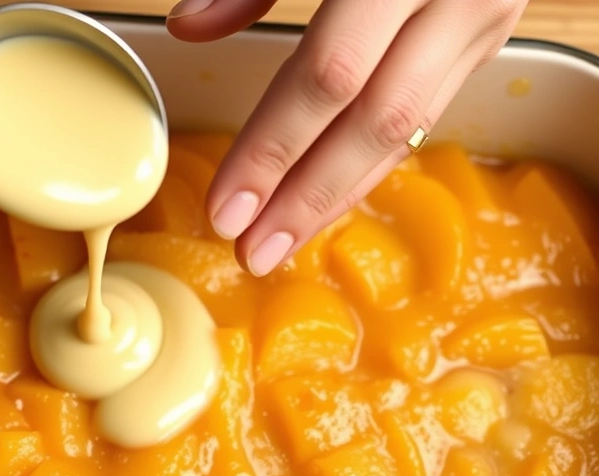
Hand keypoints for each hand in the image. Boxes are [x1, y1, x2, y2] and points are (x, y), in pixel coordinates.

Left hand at [166, 0, 526, 275]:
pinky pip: (425, 115)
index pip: (328, 76)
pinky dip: (372, 159)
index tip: (226, 208)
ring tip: (283, 242)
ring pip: (408, 130)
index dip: (272, 149)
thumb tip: (189, 28)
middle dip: (307, 196)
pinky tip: (330, 193)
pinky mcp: (488, 36)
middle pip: (374, 122)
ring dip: (340, 194)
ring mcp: (482, 18)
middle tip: (252, 252)